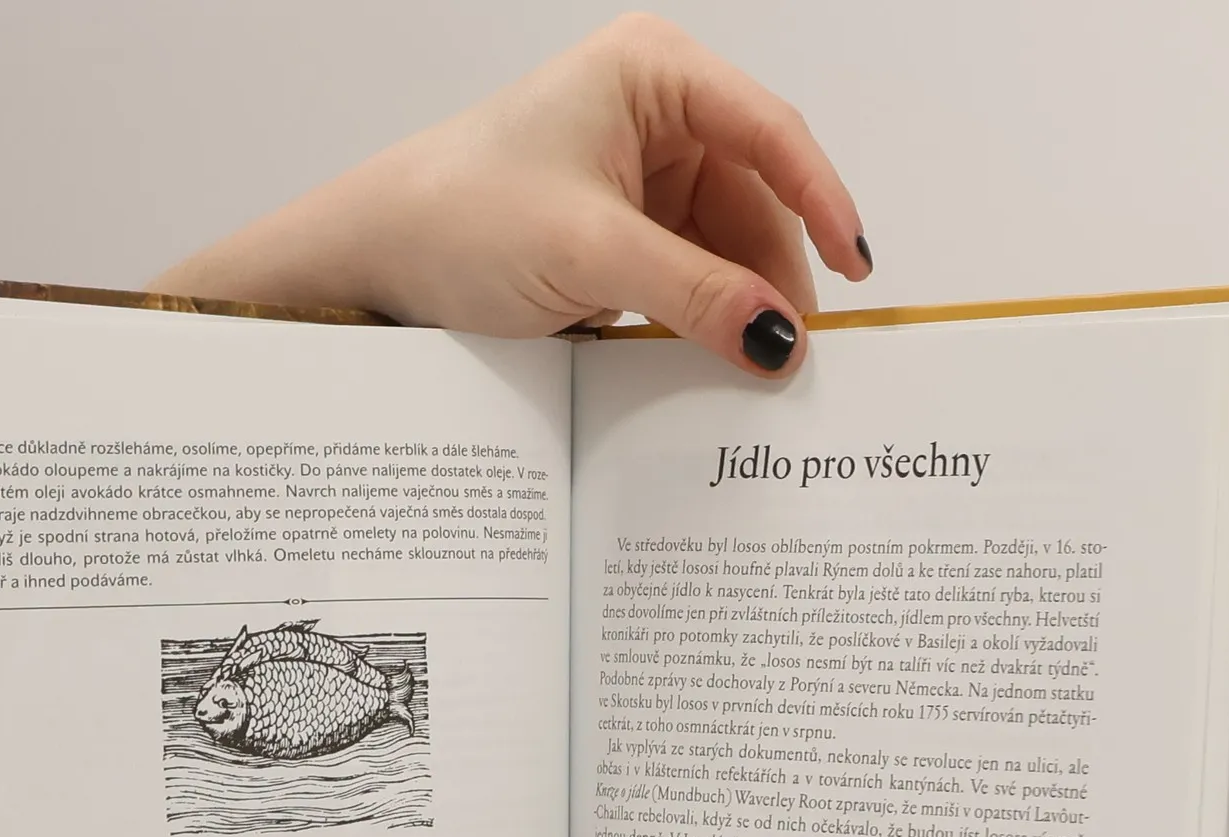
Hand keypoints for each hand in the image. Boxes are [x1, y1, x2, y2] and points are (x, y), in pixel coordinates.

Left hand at [155, 14, 869, 377]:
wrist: (371, 262)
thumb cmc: (459, 218)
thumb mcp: (591, 256)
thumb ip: (696, 296)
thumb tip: (781, 342)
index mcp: (653, 74)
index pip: (769, 132)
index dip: (823, 202)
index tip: (856, 271)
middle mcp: (653, 113)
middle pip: (754, 197)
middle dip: (775, 274)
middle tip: (796, 357)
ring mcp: (636, 174)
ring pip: (724, 244)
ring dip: (739, 305)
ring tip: (757, 371)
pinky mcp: (617, 231)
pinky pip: (687, 273)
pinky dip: (703, 316)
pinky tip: (716, 360)